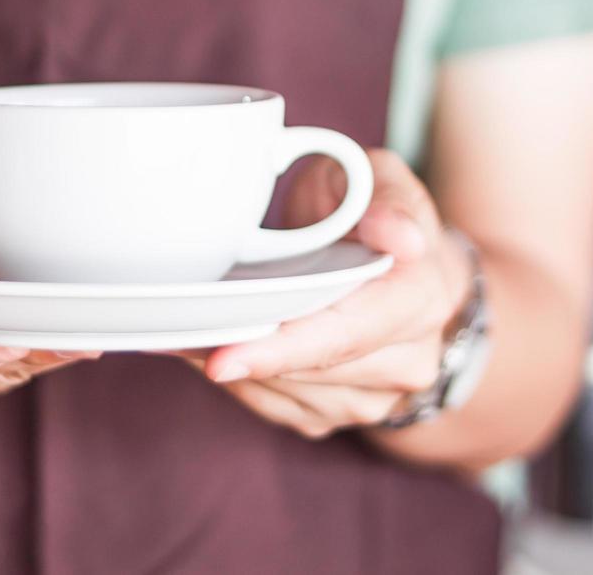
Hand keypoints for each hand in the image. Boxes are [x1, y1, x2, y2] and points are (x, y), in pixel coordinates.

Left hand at [184, 150, 473, 438]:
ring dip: (234, 370)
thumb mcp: (384, 179)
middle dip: (239, 353)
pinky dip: (242, 382)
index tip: (223, 359)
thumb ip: (389, 201)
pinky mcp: (341, 414)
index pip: (344, 335)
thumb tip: (399, 237)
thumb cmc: (379, 213)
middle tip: (172, 330)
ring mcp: (377, 396)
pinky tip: (215, 349)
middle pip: (308, 370)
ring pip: (289, 396)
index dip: (281, 349)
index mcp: (420, 298)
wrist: (409, 270)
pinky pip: (281, 409)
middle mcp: (409, 358)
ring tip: (184, 333)